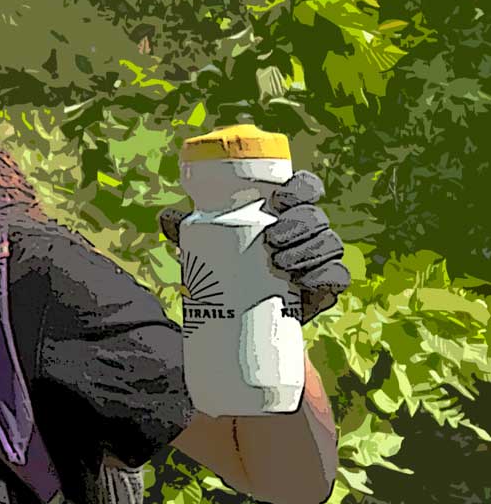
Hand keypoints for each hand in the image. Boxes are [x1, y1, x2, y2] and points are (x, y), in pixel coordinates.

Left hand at [159, 169, 350, 323]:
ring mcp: (319, 258)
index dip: (300, 188)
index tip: (280, 199)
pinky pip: (337, 277)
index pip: (304, 188)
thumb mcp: (209, 247)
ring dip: (308, 250)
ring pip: (329, 244)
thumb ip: (191, 229)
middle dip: (299, 224)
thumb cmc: (230, 267)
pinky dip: (325, 277)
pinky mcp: (324, 288)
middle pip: (315, 217)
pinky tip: (307, 282)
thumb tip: (167, 217)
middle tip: (272, 240)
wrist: (246, 315)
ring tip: (281, 264)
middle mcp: (308, 231)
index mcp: (286, 212)